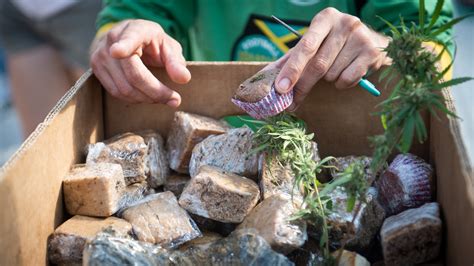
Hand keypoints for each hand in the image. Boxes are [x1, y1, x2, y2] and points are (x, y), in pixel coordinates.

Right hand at [90, 19, 190, 105]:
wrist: (127, 39)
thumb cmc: (152, 43)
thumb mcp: (168, 47)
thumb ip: (176, 62)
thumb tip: (183, 79)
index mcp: (135, 30)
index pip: (129, 38)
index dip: (123, 46)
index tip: (117, 51)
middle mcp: (113, 41)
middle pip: (133, 75)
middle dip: (156, 92)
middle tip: (174, 99)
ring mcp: (101, 55)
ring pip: (124, 88)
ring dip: (146, 98)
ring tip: (162, 97)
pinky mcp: (96, 69)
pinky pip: (116, 92)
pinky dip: (134, 99)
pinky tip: (146, 96)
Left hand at [271, 8, 391, 110]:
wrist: (371, 41)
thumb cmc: (333, 44)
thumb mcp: (314, 43)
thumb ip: (291, 58)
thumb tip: (266, 76)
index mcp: (325, 18)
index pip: (305, 47)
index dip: (292, 69)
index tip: (281, 89)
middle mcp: (345, 23)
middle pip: (317, 65)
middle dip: (302, 86)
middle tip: (292, 102)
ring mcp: (361, 37)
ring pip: (332, 74)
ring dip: (327, 80)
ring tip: (334, 69)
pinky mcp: (372, 52)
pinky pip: (347, 79)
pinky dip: (342, 83)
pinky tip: (346, 71)